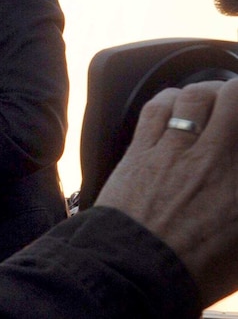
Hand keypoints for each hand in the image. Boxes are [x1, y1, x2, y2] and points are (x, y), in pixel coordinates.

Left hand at [95, 78, 237, 306]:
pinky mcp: (141, 150)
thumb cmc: (196, 267)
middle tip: (237, 104)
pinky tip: (175, 105)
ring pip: (196, 96)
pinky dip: (170, 99)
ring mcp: (177, 149)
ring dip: (207, 93)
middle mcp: (217, 156)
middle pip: (234, 96)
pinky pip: (157, 108)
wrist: (137, 271)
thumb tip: (235, 188)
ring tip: (211, 101)